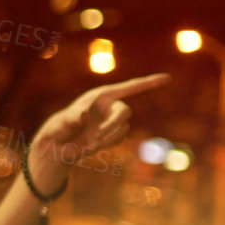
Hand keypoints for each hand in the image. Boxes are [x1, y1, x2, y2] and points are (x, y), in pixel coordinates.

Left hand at [28, 73, 168, 188]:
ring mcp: (113, 120)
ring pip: (122, 128)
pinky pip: (119, 138)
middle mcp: (109, 106)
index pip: (128, 87)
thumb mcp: (61, 123)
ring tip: (88, 144)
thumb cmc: (57, 129)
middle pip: (125, 112)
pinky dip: (107, 143)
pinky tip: (92, 145)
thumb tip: (85, 114)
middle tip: (95, 138)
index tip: (167, 78)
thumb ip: (72, 117)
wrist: (58, 146)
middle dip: (112, 125)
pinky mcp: (113, 133)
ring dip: (107, 137)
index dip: (148, 83)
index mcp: (100, 96)